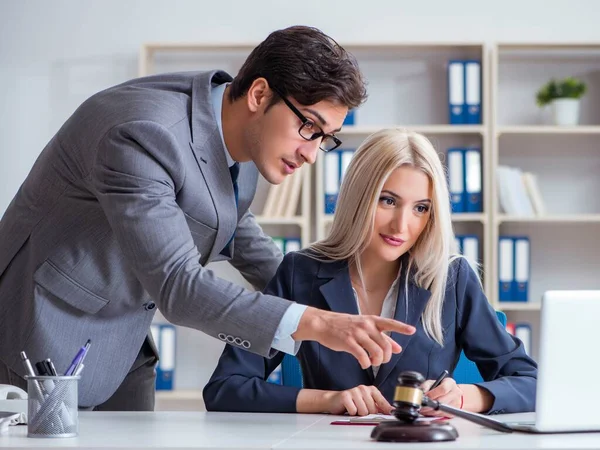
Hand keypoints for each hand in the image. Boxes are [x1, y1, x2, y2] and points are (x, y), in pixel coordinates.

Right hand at [293, 307, 415, 368]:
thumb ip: (382, 337)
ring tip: (372, 362)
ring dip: (377, 362)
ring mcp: (357, 333)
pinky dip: (366, 364)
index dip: (402, 327)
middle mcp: (366, 325)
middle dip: (386, 357)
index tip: (412, 330)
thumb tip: (398, 348)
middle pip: (385, 345)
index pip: (390, 323)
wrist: (324, 324)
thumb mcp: (364, 327)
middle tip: (381, 361)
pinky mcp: (348, 341)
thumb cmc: (345, 326)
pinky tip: (364, 364)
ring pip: (376, 352)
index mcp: (372, 320)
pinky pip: (362, 356)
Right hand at [322, 385, 393, 415]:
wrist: (334, 400)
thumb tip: (391, 411)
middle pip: (372, 409)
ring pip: (363, 411)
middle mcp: (363, 388)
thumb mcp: (367, 403)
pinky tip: (348, 408)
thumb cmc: (352, 402)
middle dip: (367, 413)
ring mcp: (354, 391)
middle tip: (360, 409)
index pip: (382, 401)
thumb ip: (379, 406)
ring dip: (358, 414)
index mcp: (371, 390)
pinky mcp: (346, 396)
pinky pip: (353, 411)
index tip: (392, 413)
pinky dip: (351, 412)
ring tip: (354, 408)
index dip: (387, 409)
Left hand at [420, 377, 462, 416]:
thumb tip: (421, 392)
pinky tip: (428, 412)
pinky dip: (433, 415)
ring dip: (430, 411)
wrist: (453, 393)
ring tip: (423, 410)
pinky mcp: (453, 413)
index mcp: (450, 384)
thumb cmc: (441, 387)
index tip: (425, 396)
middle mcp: (455, 394)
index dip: (432, 394)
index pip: (443, 389)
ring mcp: (455, 404)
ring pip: (441, 411)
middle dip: (429, 405)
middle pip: (442, 402)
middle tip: (421, 406)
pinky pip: (442, 416)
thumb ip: (426, 385)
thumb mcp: (433, 382)